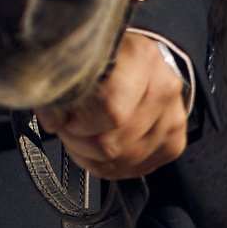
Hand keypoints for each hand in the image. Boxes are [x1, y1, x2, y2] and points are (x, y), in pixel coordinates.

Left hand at [36, 30, 189, 179]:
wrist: (139, 62)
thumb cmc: (106, 59)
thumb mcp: (80, 58)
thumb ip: (64, 84)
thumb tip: (52, 120)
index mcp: (141, 58)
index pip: (110, 111)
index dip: (77, 122)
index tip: (60, 117)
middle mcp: (163, 89)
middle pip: (113, 142)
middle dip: (78, 140)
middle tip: (67, 128)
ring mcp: (172, 118)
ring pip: (122, 159)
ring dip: (90, 155)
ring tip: (79, 136)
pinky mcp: (174, 143)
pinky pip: (133, 169)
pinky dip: (107, 165)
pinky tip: (96, 149)